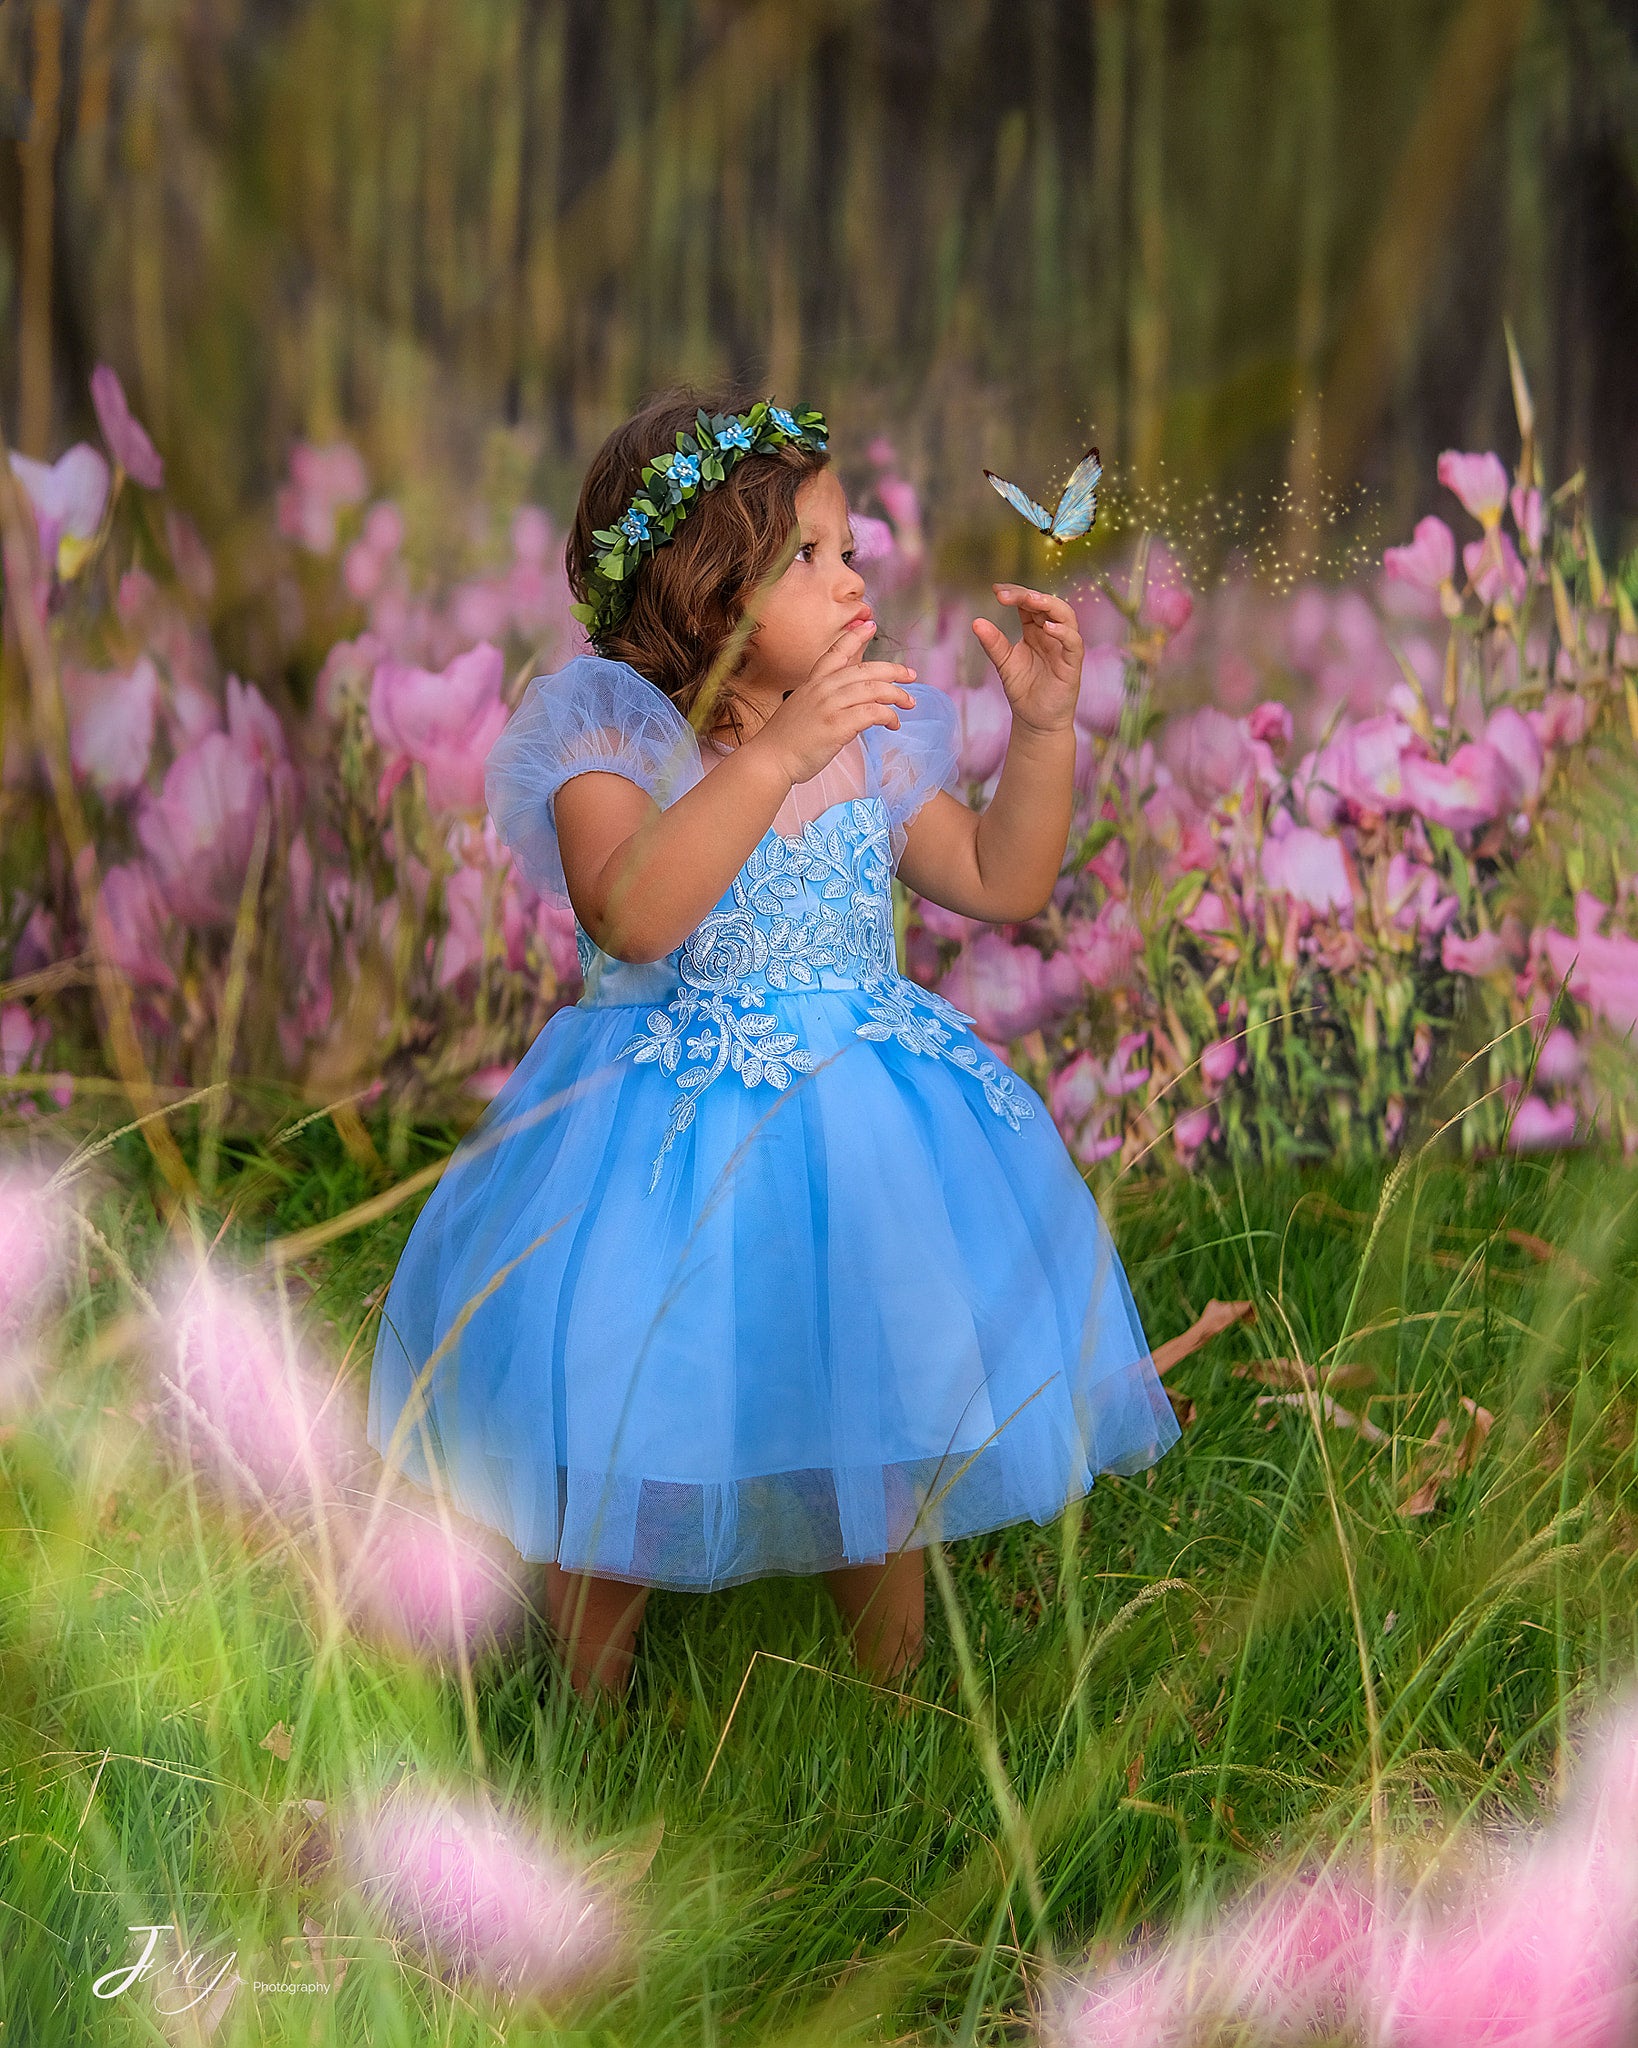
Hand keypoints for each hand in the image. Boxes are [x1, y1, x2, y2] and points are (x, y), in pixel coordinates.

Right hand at [752, 619, 916, 785]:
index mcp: (813, 682)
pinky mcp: (838, 725)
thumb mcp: (801, 708)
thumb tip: (845, 702)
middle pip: (866, 669)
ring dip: (897, 695)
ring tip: (909, 703)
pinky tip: (893, 724)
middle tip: (911, 675)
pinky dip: (888, 716)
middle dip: (893, 670)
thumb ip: (822, 699)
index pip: (836, 651)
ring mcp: (830, 706)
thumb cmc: (785, 740)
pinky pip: (873, 713)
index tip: (869, 625)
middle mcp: (823, 688)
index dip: (854, 636)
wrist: (769, 759)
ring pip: (874, 689)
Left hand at [971, 584, 1082, 733]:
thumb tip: (976, 622)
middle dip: (1028, 595)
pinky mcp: (1072, 664)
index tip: (996, 590)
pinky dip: (1063, 633)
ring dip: (1049, 605)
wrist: (1035, 721)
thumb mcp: (1003, 663)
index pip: (1029, 603)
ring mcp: (1064, 647)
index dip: (1015, 593)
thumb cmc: (1024, 690)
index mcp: (1036, 630)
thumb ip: (993, 643)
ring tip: (1029, 600)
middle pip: (1047, 604)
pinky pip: (1073, 643)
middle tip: (1006, 595)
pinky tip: (1047, 627)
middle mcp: (1052, 635)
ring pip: (1066, 617)